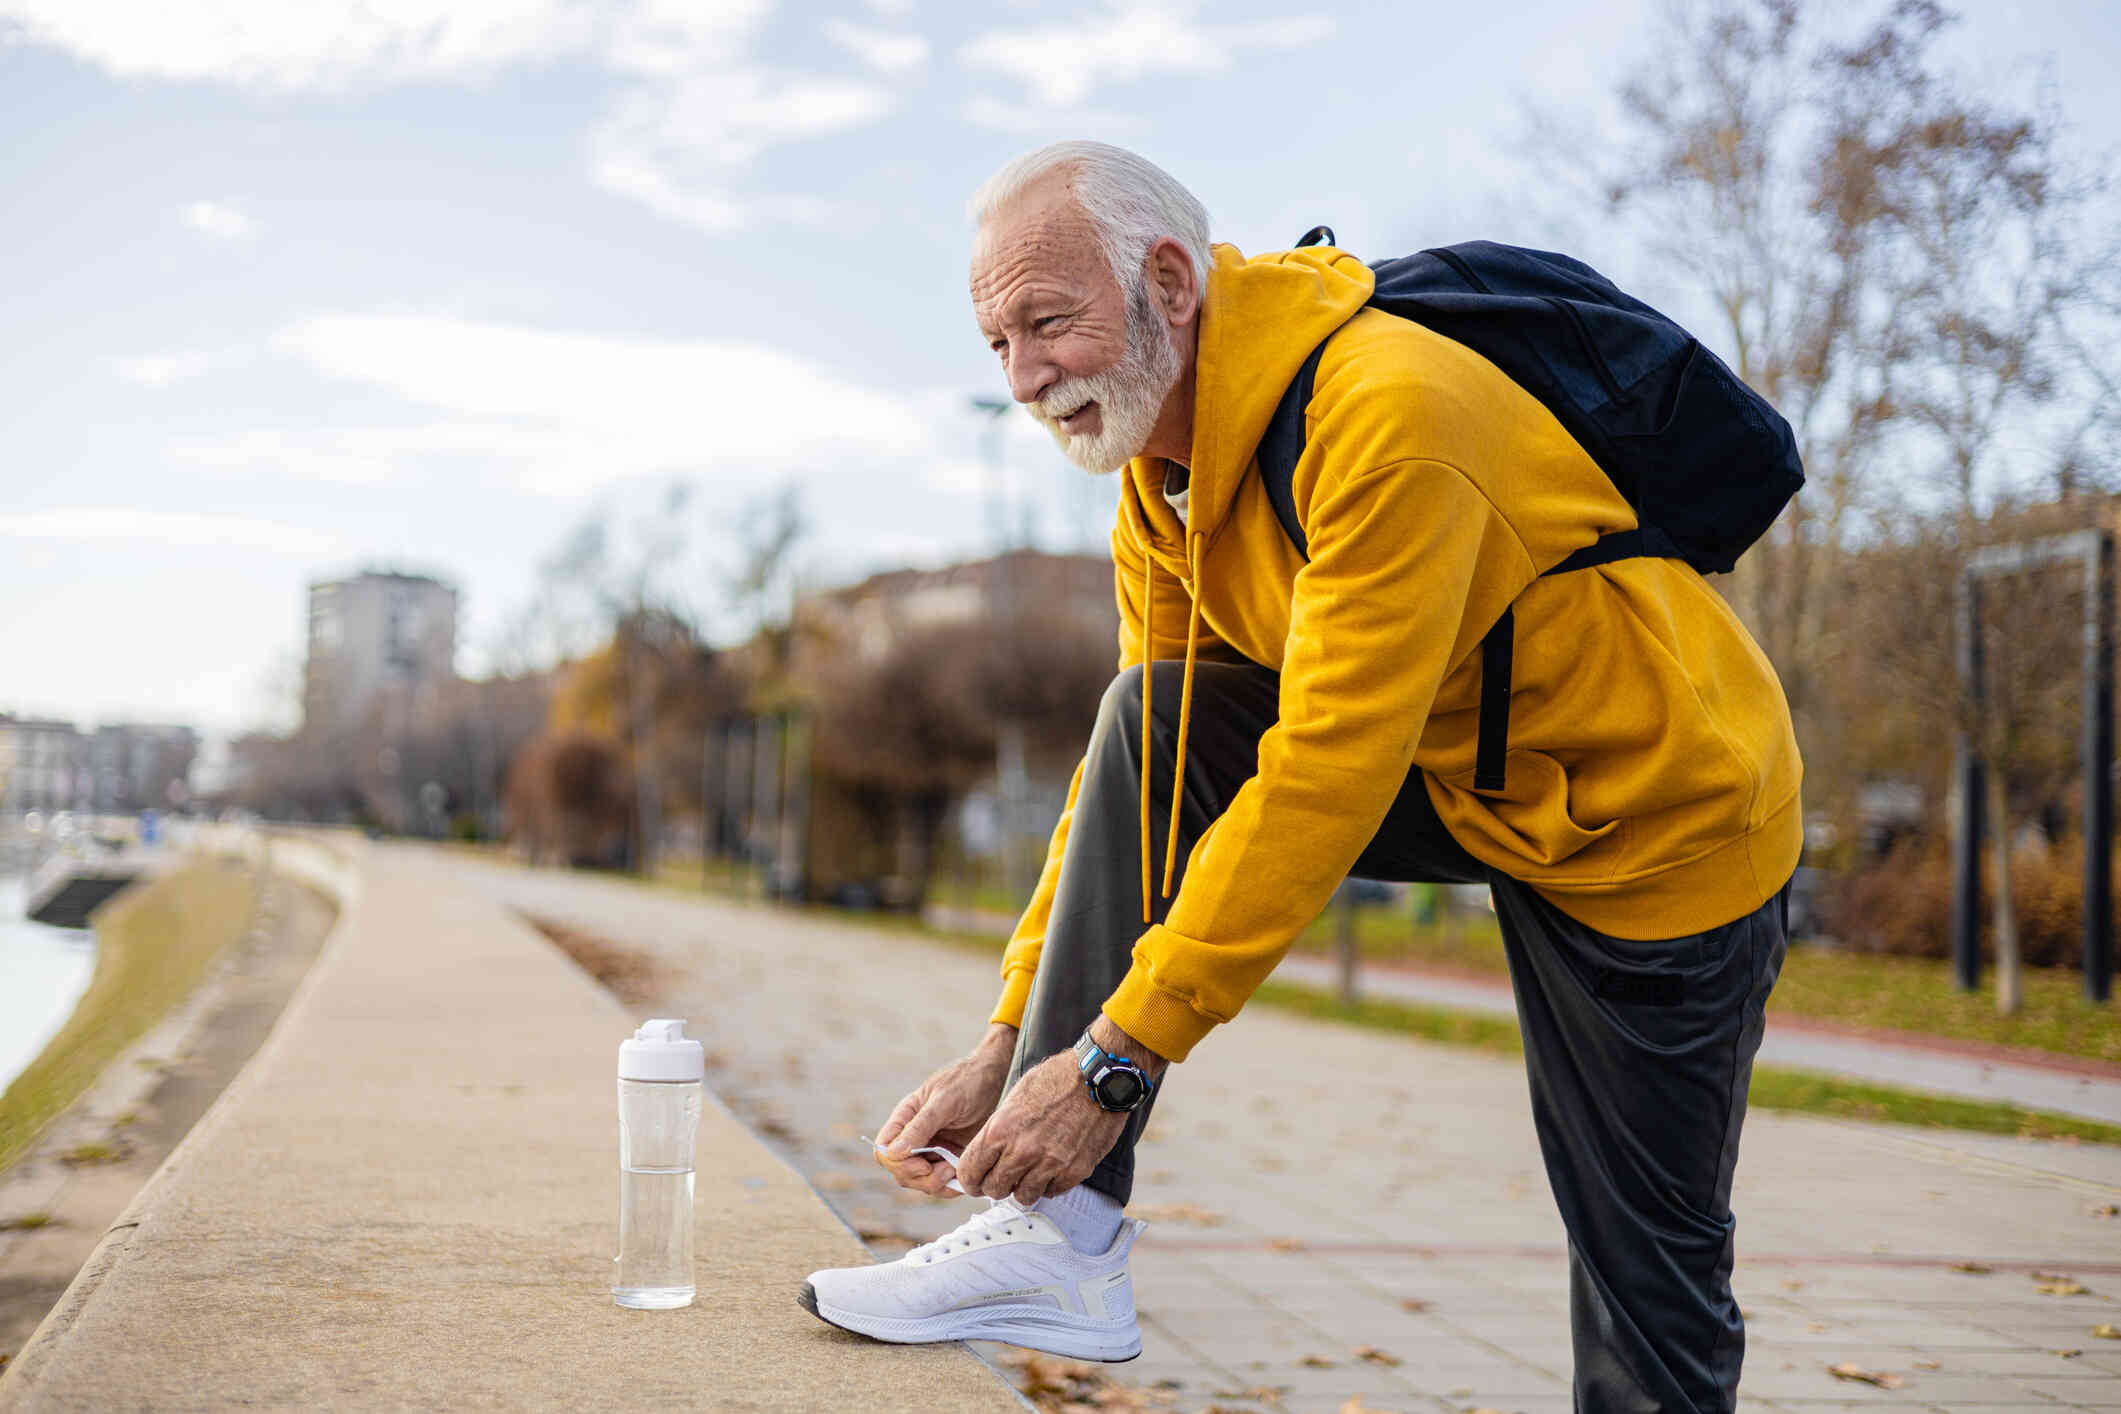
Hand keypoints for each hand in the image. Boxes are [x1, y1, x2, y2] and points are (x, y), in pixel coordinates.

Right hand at [876, 1024, 1015, 1197]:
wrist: (995, 1077)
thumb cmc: (966, 1080)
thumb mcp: (944, 1101)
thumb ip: (920, 1126)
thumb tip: (893, 1153)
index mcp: (905, 1119)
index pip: (884, 1150)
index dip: (897, 1164)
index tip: (922, 1164)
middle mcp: (915, 1136)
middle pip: (901, 1172)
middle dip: (920, 1178)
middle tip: (946, 1170)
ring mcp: (933, 1149)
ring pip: (920, 1181)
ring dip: (936, 1185)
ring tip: (955, 1170)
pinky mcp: (951, 1157)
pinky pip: (942, 1182)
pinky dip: (950, 1186)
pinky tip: (963, 1175)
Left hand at [956, 1017, 1165, 1204]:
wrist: (1098, 1076)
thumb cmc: (1056, 1079)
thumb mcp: (1015, 1097)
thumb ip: (999, 1130)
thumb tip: (986, 1156)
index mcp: (1000, 1130)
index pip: (970, 1173)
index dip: (969, 1179)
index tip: (974, 1179)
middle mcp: (1022, 1151)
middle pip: (994, 1189)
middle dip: (994, 1184)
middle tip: (1001, 1176)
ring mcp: (1050, 1164)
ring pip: (1022, 1196)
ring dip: (1022, 1186)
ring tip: (1028, 1172)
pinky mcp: (1074, 1172)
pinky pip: (1051, 1192)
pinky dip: (1048, 1184)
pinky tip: (1051, 1168)